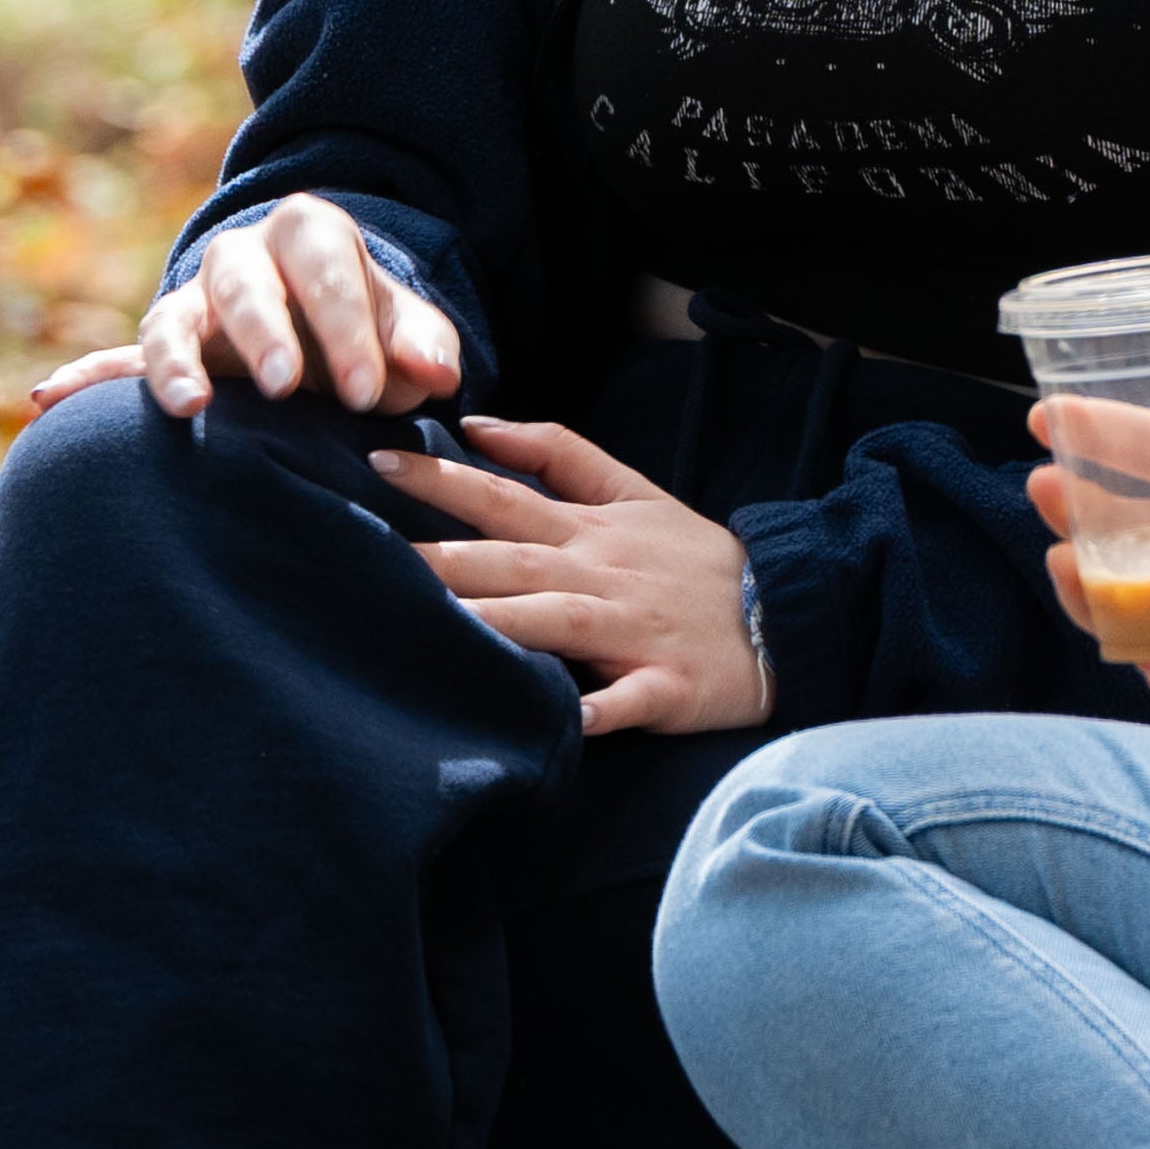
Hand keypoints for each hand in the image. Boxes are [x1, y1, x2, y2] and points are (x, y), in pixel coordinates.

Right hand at [45, 192, 462, 421]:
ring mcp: (194, 303)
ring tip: (188, 407)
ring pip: (173, 319)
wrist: (325, 335)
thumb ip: (423, 347)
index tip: (372, 394)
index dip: (349, 328)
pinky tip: (46, 401)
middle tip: (287, 388)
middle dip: (266, 333)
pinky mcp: (165, 349)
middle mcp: (243, 259)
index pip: (327, 269)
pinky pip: (117, 361)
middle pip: (245, 282)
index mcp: (311, 235)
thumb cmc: (374, 337)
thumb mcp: (410, 335)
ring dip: (175, 362)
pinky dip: (84, 379)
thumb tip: (437, 375)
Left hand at [380, 415, 765, 733]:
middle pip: (511, 562)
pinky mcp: (664, 686)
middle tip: (367, 558)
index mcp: (590, 531)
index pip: (503, 497)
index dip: (441, 480)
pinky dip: (595, 711)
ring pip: (554, 624)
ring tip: (434, 631)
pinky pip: (624, 702)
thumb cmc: (693, 559)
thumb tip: (478, 426)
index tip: (378, 462)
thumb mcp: (634, 490)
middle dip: (441, 559)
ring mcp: (631, 633)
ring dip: (495, 625)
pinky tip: (558, 723)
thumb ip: (558, 454)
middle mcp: (600, 577)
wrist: (782, 615)